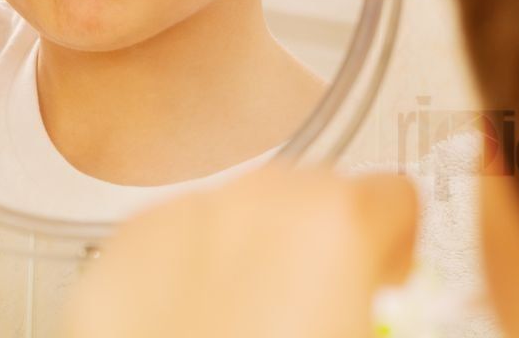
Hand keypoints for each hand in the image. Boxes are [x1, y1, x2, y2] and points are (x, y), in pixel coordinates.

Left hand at [62, 164, 417, 337]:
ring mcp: (184, 214)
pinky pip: (176, 237)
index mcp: (335, 224)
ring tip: (247, 326)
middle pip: (311, 194)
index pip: (392, 197)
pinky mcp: (125, 243)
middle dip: (317, 248)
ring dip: (252, 254)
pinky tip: (191, 326)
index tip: (381, 284)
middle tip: (314, 315)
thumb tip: (371, 315)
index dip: (393, 251)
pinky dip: (189, 269)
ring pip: (240, 213)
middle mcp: (257, 201)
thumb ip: (373, 314)